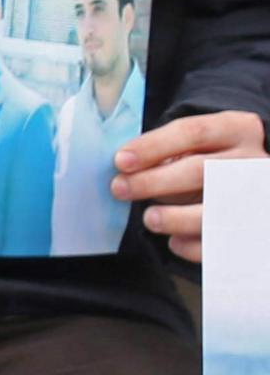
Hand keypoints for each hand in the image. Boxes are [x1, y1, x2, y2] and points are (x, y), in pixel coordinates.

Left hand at [114, 108, 265, 258]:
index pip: (192, 133)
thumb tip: (127, 169)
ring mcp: (261, 195)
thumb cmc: (218, 156)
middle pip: (199, 170)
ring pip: (216, 208)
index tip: (120, 160)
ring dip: (176, 216)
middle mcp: (253, 160)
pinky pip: (228, 241)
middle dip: (153, 182)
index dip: (153, 146)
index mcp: (236, 129)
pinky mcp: (260, 226)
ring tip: (149, 219)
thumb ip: (172, 150)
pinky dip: (198, 245)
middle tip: (120, 189)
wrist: (260, 178)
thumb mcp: (205, 141)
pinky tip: (175, 242)